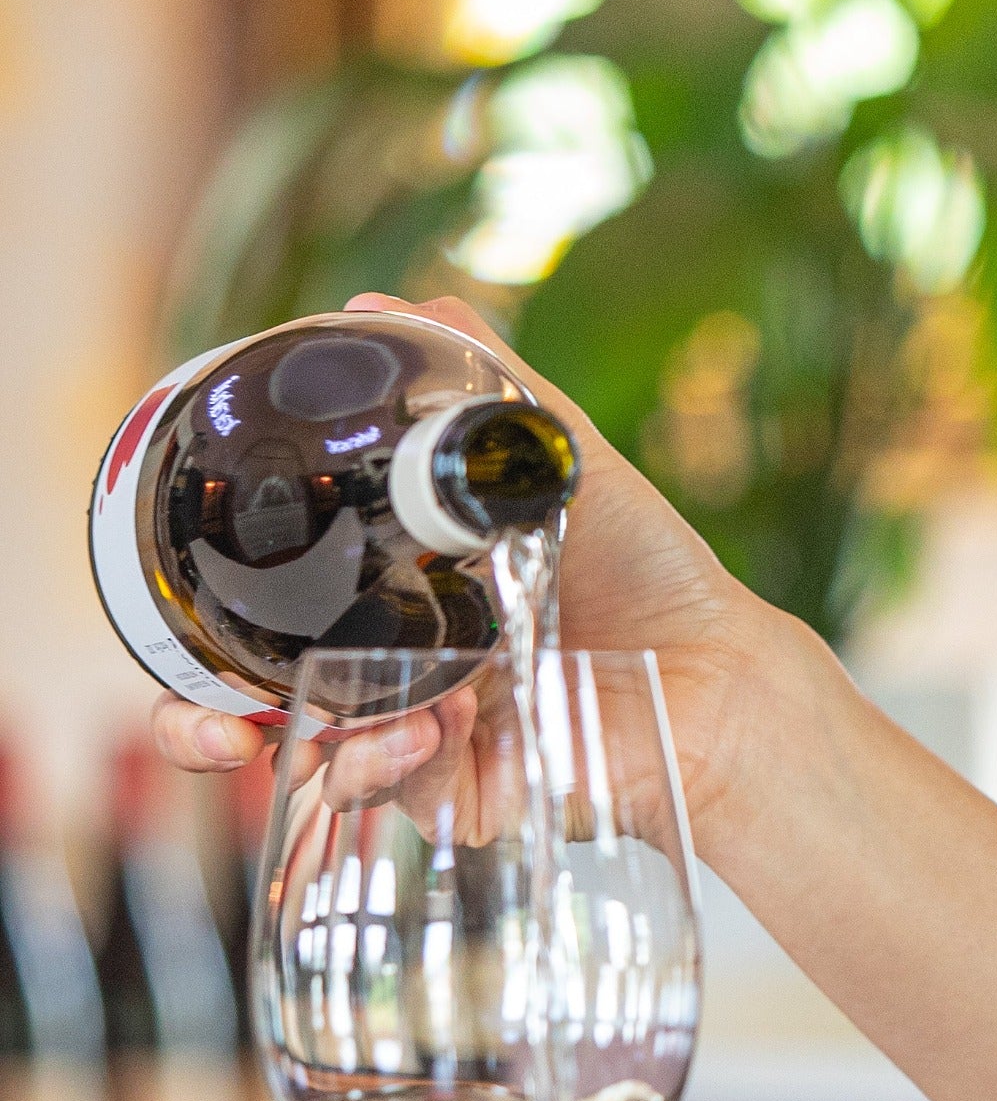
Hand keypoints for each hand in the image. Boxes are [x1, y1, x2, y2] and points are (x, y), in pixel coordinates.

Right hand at [147, 294, 813, 839]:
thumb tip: (385, 303)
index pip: (258, 616)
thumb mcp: (560, 459)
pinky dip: (388, 764)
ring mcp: (418, 739)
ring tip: (384, 716)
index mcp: (387, 599)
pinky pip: (388, 794)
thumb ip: (483, 380)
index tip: (167, 607)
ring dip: (318, 743)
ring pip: (309, 765)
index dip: (194, 625)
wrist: (725, 669)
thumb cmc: (649, 567)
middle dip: (197, 727)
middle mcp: (388, 672)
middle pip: (245, 712)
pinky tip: (434, 730)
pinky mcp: (461, 798)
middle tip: (211, 724)